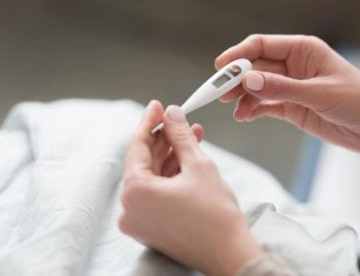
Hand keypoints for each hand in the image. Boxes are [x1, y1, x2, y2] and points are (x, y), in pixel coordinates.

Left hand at [119, 101, 263, 275]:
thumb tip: (172, 114)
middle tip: (179, 120)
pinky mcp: (151, 227)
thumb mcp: (198, 165)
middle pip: (145, 162)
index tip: (158, 106)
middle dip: (165, 139)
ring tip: (192, 136)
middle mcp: (130, 209)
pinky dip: (171, 175)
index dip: (150, 122)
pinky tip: (188, 158)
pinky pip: (157, 192)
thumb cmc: (216, 215)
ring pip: (153, 177)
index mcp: (134, 192)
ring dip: (172, 155)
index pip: (137, 146)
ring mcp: (140, 220)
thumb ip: (181, 135)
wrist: (230, 254)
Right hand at [216, 34, 359, 155]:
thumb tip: (248, 80)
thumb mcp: (319, 93)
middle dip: (236, 79)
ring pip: (258, 87)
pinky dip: (253, 109)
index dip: (239, 55)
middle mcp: (294, 66)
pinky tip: (244, 116)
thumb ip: (282, 87)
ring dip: (243, 97)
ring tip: (234, 109)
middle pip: (256, 67)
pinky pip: (266, 104)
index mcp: (303, 50)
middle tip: (219, 93)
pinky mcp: (293, 107)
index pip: (262, 45)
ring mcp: (292, 87)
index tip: (220, 68)